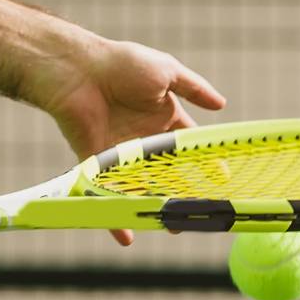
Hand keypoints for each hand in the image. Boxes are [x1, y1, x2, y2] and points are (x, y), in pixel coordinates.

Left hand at [24, 34, 226, 246]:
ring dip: (156, 208)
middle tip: (200, 214)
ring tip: (173, 228)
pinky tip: (127, 236)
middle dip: (184, 193)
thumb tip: (221, 104)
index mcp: (160, 116)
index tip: (222, 182)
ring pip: (142, 187)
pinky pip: (107, 193)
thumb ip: (194, 87)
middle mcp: (142, 136)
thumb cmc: (122, 64)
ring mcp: (119, 152)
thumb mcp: (165, 70)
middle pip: (168, 171)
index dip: (205, 162)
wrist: (77, 70)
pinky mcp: (96, 162)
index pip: (187, 145)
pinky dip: (114, 215)